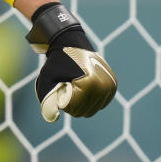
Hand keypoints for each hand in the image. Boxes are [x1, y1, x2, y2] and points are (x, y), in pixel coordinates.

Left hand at [27, 3, 116, 121]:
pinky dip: (90, 99)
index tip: (60, 86)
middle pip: (84, 112)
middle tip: (67, 87)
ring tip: (75, 87)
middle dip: (72, 103)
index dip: (62, 101)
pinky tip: (84, 87)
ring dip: (81, 103)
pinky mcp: (113, 85)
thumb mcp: (47, 80)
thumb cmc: (56, 62)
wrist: (70, 43)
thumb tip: (53, 118)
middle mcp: (104, 86)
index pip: (74, 109)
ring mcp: (111, 85)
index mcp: (89, 84)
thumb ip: (47, 101)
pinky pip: (100, 104)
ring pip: (93, 110)